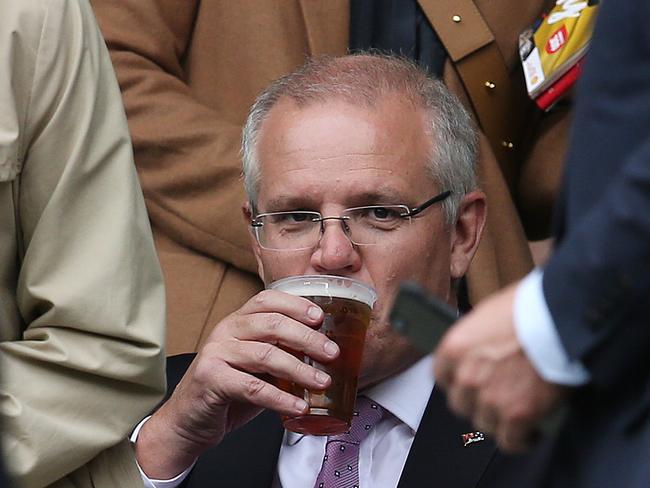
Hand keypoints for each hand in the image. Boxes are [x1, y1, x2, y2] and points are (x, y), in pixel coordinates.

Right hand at [135, 290, 339, 477]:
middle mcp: (225, 331)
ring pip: (265, 355)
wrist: (189, 421)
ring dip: (300, 370)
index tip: (320, 317)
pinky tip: (298, 406)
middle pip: (272, 324)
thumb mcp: (255, 366)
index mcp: (237, 321)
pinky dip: (281, 398)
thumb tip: (322, 354)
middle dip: (307, 338)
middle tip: (332, 353)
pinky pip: (253, 387)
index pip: (267, 300)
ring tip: (322, 383)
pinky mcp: (211, 380)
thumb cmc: (228, 390)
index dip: (295, 305)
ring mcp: (216, 354)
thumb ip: (280, 353)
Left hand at [434, 284, 567, 451]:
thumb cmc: (529, 308)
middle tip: (498, 398)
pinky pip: (510, 442)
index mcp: (454, 348)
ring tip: (516, 415)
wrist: (561, 319)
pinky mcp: (516, 416)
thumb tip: (480, 353)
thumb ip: (476, 341)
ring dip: (499, 421)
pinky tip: (531, 433)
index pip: (442, 377)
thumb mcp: (487, 315)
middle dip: (477, 403)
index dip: (457, 382)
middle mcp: (465, 376)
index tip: (469, 385)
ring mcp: (489, 398)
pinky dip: (521, 441)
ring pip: (484, 424)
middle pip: (461, 404)